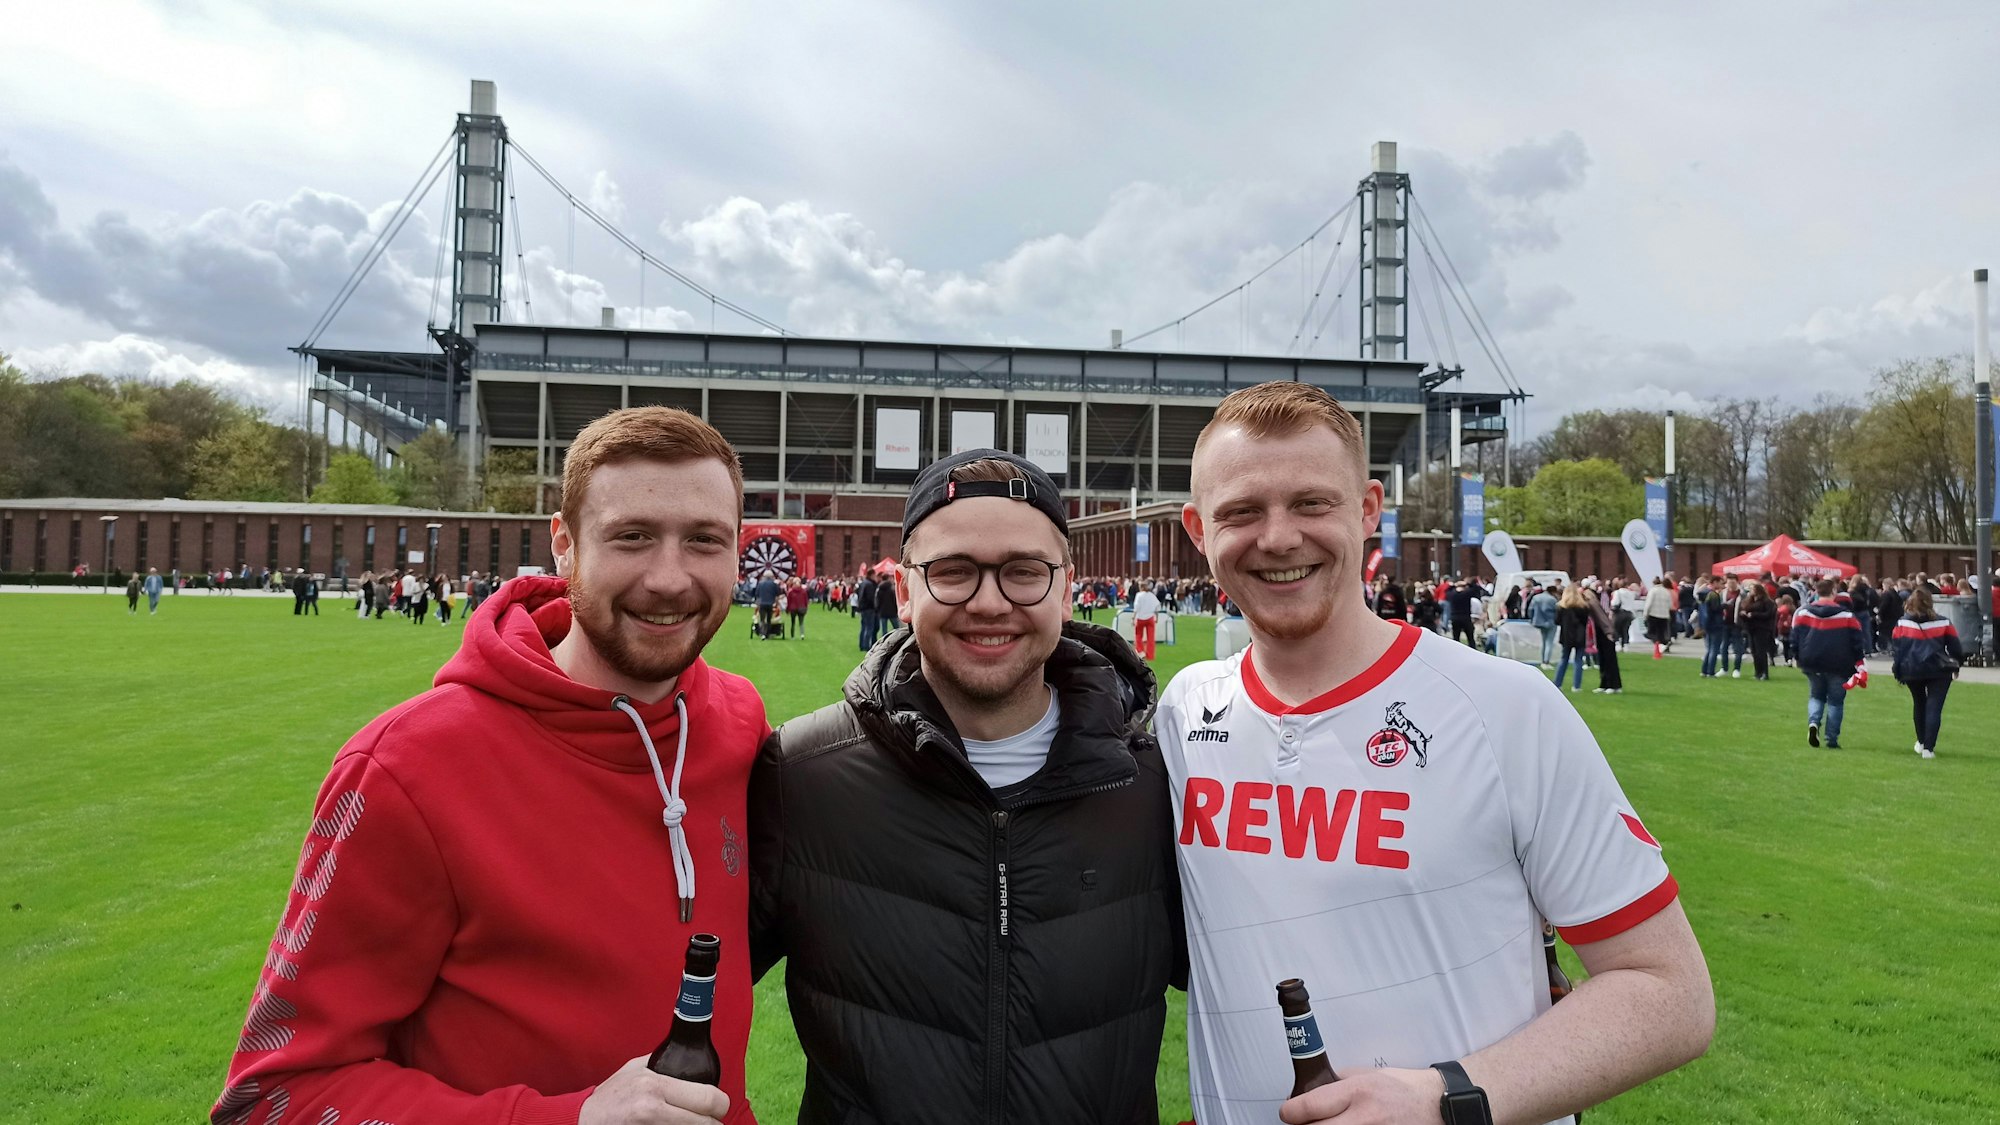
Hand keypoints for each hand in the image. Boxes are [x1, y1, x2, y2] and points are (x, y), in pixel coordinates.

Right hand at [580, 1056, 729, 1124]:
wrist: (583, 1120)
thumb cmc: (611, 1095)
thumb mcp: (636, 1069)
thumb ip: (664, 1064)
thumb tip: (692, 1058)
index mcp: (655, 1085)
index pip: (709, 1099)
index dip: (720, 1105)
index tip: (718, 1106)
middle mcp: (653, 1109)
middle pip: (707, 1124)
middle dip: (712, 1123)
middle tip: (709, 1120)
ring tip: (691, 1123)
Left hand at [1278, 1066, 1443, 1124]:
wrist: (1435, 1105)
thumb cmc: (1403, 1088)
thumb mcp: (1366, 1074)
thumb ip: (1337, 1083)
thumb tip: (1311, 1090)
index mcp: (1357, 1092)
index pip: (1309, 1106)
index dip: (1290, 1111)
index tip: (1288, 1111)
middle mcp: (1364, 1117)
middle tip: (1302, 1122)